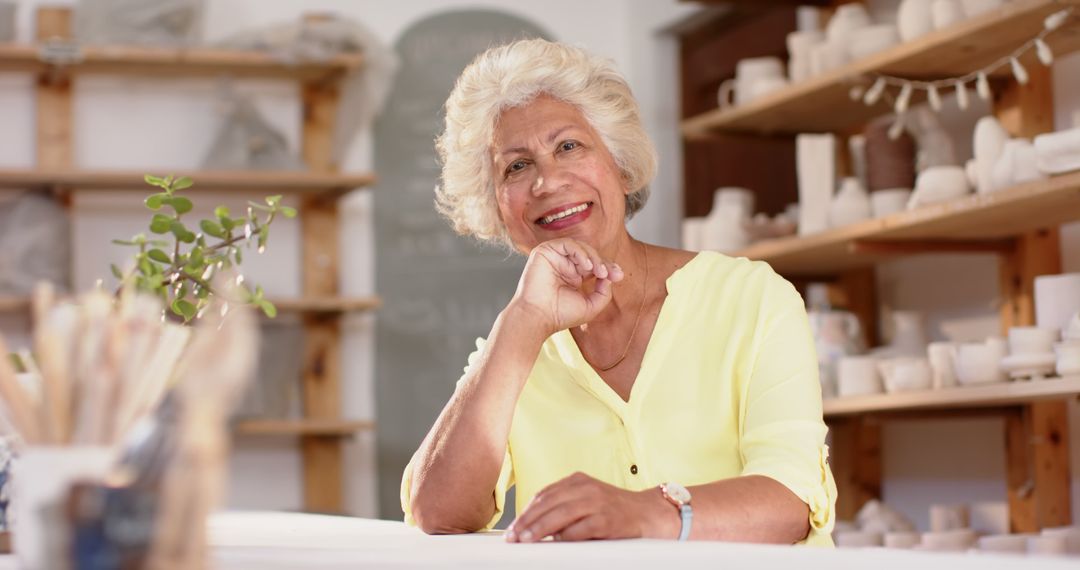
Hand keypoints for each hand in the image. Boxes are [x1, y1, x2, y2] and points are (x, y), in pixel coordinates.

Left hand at [505, 472, 673, 542]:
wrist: (649, 513)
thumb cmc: (614, 510)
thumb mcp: (587, 500)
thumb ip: (564, 506)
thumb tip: (533, 525)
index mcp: (578, 480)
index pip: (544, 494)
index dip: (526, 511)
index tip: (513, 526)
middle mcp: (586, 488)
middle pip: (548, 503)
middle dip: (527, 521)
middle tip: (513, 536)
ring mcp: (597, 502)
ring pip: (560, 515)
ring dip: (539, 529)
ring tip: (525, 540)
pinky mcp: (607, 519)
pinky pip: (580, 528)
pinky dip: (565, 537)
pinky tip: (555, 543)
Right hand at [509, 239, 624, 335]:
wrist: (538, 317)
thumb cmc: (560, 315)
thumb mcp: (591, 306)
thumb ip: (604, 292)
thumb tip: (609, 276)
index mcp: (573, 277)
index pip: (593, 265)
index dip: (608, 267)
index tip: (618, 275)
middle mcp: (564, 266)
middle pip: (589, 254)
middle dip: (603, 262)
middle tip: (609, 273)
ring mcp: (555, 258)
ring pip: (580, 247)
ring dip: (593, 257)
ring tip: (598, 271)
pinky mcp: (545, 251)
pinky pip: (567, 244)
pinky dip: (580, 252)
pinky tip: (586, 266)